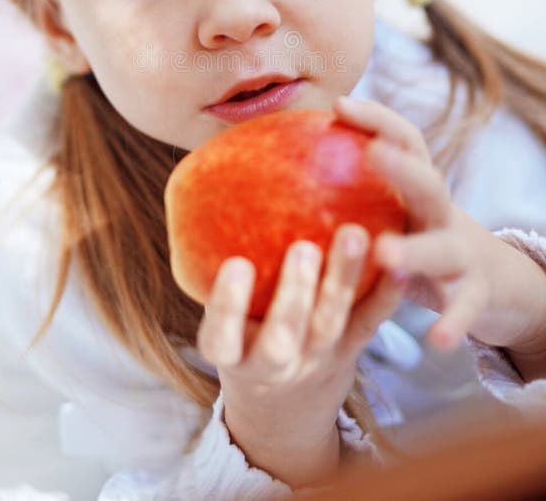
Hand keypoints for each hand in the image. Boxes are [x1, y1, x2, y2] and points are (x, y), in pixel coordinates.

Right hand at [196, 225, 404, 487]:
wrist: (288, 408)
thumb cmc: (244, 338)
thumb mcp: (221, 324)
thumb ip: (215, 276)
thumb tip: (203, 193)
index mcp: (232, 355)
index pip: (222, 337)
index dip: (228, 306)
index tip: (236, 265)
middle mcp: (274, 362)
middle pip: (284, 336)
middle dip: (296, 293)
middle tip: (304, 248)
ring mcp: (317, 358)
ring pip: (331, 324)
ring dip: (343, 280)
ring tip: (353, 235)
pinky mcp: (352, 348)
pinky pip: (371, 322)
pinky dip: (387, 293)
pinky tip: (397, 260)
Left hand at [335, 97, 545, 374]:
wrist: (489, 278)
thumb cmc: (415, 237)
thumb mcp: (390, 210)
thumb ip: (348, 193)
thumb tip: (274, 160)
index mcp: (417, 186)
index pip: (405, 140)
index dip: (377, 118)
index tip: (339, 105)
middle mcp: (441, 212)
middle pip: (428, 184)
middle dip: (402, 168)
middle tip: (372, 153)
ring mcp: (461, 251)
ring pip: (441, 249)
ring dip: (415, 250)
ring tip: (385, 253)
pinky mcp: (475, 292)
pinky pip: (463, 308)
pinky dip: (453, 322)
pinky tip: (436, 342)